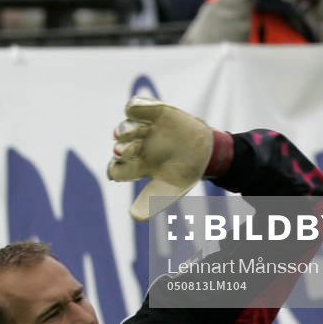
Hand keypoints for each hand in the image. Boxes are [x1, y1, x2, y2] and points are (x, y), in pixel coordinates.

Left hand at [108, 96, 218, 220]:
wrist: (207, 153)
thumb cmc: (185, 173)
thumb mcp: (169, 191)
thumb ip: (151, 204)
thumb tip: (134, 217)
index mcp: (136, 165)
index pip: (117, 168)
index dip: (115, 170)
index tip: (117, 171)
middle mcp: (137, 146)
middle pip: (121, 146)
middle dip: (121, 149)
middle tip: (122, 151)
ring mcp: (145, 129)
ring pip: (127, 126)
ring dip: (125, 129)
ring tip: (128, 132)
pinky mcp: (155, 112)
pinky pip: (138, 106)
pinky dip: (136, 106)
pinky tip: (135, 108)